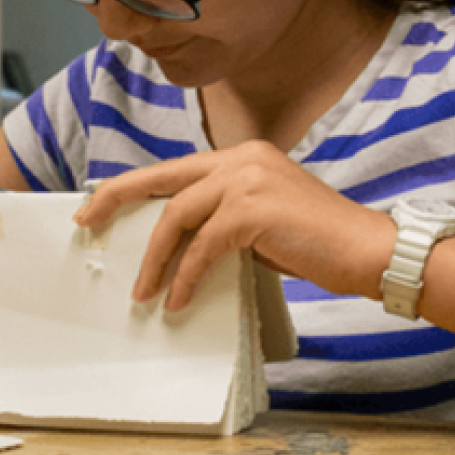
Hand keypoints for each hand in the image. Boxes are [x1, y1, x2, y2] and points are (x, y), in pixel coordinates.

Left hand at [75, 141, 394, 310]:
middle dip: (118, 200)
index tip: (100, 205)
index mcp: (242, 155)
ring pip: (178, 217)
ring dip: (156, 259)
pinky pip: (203, 247)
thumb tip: (179, 245)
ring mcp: (247, 179)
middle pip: (162, 178)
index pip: (176, 169)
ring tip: (143, 292)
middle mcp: (242, 158)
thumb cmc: (318, 242)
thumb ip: (223, 218)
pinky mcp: (253, 209)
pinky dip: (187, 277)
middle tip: (89, 224)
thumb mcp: (262, 220)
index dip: (134, 187)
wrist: (366, 250)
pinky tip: (180, 299)